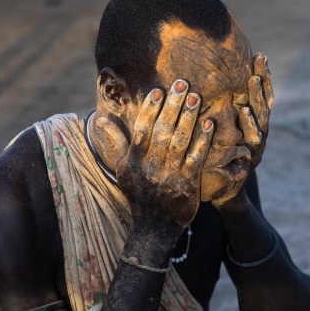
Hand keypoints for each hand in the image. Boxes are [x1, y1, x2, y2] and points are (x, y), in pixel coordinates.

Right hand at [115, 80, 213, 235]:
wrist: (154, 228)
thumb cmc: (139, 193)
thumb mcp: (123, 169)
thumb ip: (116, 142)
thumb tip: (100, 120)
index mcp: (135, 160)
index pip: (142, 129)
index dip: (150, 109)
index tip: (158, 90)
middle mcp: (151, 166)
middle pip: (162, 131)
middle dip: (172, 105)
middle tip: (182, 82)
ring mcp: (170, 175)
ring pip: (179, 141)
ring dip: (188, 118)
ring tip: (196, 96)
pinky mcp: (188, 184)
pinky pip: (196, 158)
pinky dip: (203, 141)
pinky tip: (210, 124)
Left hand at [211, 53, 273, 207]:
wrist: (218, 192)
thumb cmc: (211, 158)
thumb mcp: (210, 130)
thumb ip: (210, 109)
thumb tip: (195, 82)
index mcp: (248, 121)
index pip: (256, 94)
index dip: (259, 75)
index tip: (258, 54)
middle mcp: (256, 130)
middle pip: (263, 100)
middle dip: (262, 79)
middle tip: (260, 59)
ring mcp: (256, 145)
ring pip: (261, 118)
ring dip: (257, 98)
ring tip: (252, 79)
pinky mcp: (251, 160)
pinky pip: (252, 139)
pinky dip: (249, 124)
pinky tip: (245, 111)